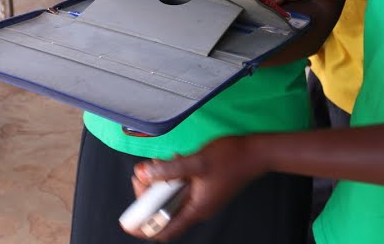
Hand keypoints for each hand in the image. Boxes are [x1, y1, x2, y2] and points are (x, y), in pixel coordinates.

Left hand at [127, 137, 261, 240]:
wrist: (256, 152)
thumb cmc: (231, 158)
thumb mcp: (196, 162)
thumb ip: (169, 169)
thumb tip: (144, 173)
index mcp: (196, 209)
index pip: (164, 230)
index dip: (144, 228)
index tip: (127, 221)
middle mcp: (197, 208)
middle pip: (164, 212)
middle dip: (148, 196)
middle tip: (140, 176)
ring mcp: (201, 198)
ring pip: (171, 198)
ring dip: (159, 184)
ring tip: (154, 165)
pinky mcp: (203, 188)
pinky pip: (181, 188)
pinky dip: (172, 177)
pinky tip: (171, 160)